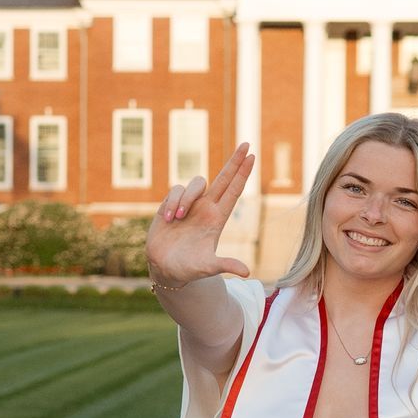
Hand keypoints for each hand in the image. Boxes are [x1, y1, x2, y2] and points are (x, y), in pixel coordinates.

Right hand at [146, 143, 254, 286]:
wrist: (165, 269)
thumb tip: (246, 272)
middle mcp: (206, 208)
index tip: (252, 156)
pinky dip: (172, 202)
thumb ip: (225, 265)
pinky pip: (174, 190)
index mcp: (218, 219)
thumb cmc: (189, 269)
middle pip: (223, 178)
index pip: (234, 191)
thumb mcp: (208, 268)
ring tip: (177, 220)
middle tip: (246, 144)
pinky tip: (169, 220)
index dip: (243, 173)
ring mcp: (189, 205)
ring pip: (195, 183)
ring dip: (186, 197)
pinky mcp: (171, 204)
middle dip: (234, 161)